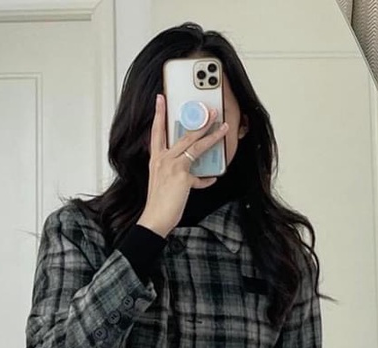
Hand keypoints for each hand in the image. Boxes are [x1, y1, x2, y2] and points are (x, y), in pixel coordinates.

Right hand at [137, 93, 229, 237]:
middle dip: (200, 121)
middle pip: (184, 135)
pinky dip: (207, 178)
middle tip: (211, 110)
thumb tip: (191, 169)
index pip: (156, 131)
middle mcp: (164, 159)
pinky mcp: (182, 177)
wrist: (155, 218)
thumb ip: (175, 170)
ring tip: (223, 128)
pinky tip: (212, 178)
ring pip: (195, 146)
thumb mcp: (162, 180)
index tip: (161, 99)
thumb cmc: (158, 202)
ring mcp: (173, 167)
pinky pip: (200, 175)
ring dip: (211, 136)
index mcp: (157, 159)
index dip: (159, 114)